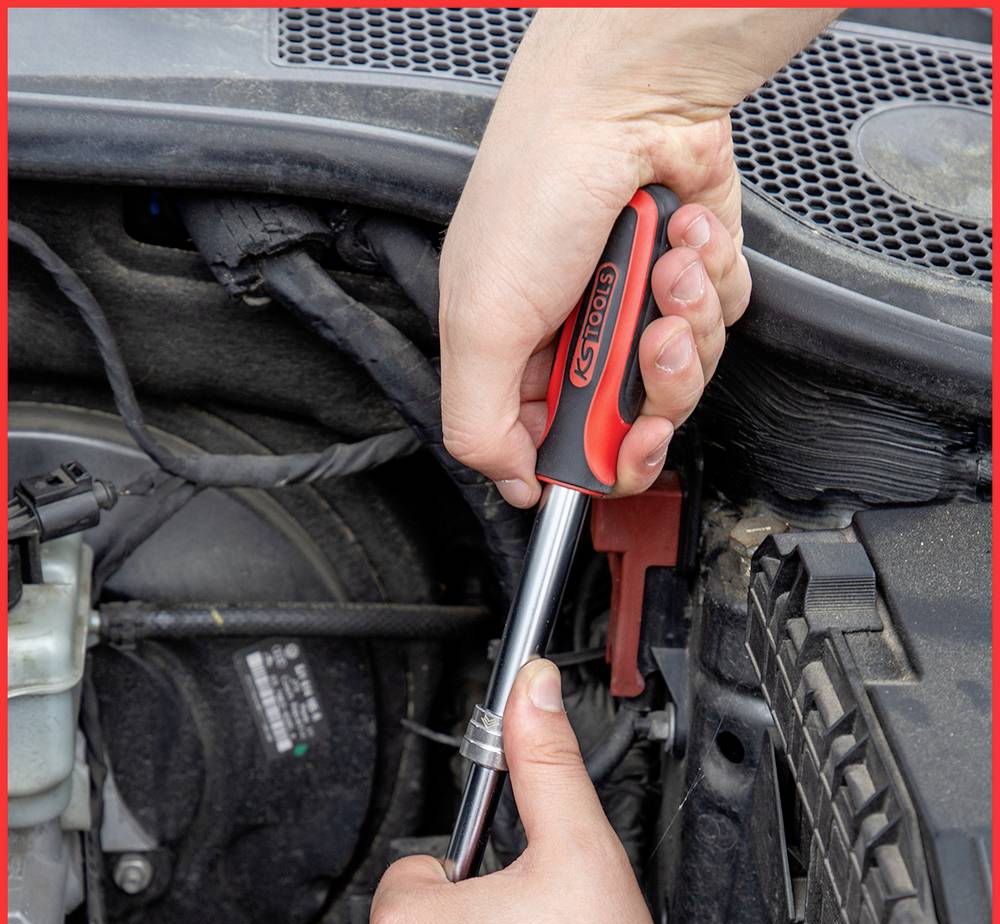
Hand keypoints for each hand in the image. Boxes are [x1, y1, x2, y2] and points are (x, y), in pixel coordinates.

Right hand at [440, 7, 837, 505]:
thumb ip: (480, 423)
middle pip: (640, 423)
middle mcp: (581, 340)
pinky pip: (723, 318)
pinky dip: (710, 275)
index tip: (625, 439)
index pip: (567, 450)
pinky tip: (683, 233)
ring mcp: (638, 308)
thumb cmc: (539, 186)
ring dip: (685, 317)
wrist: (623, 98)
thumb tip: (510, 485)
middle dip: (655, 380)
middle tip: (645, 336)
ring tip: (665, 265)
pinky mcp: (692, 276)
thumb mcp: (480, 323)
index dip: (605, 457)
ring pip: (688, 373)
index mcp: (521, 359)